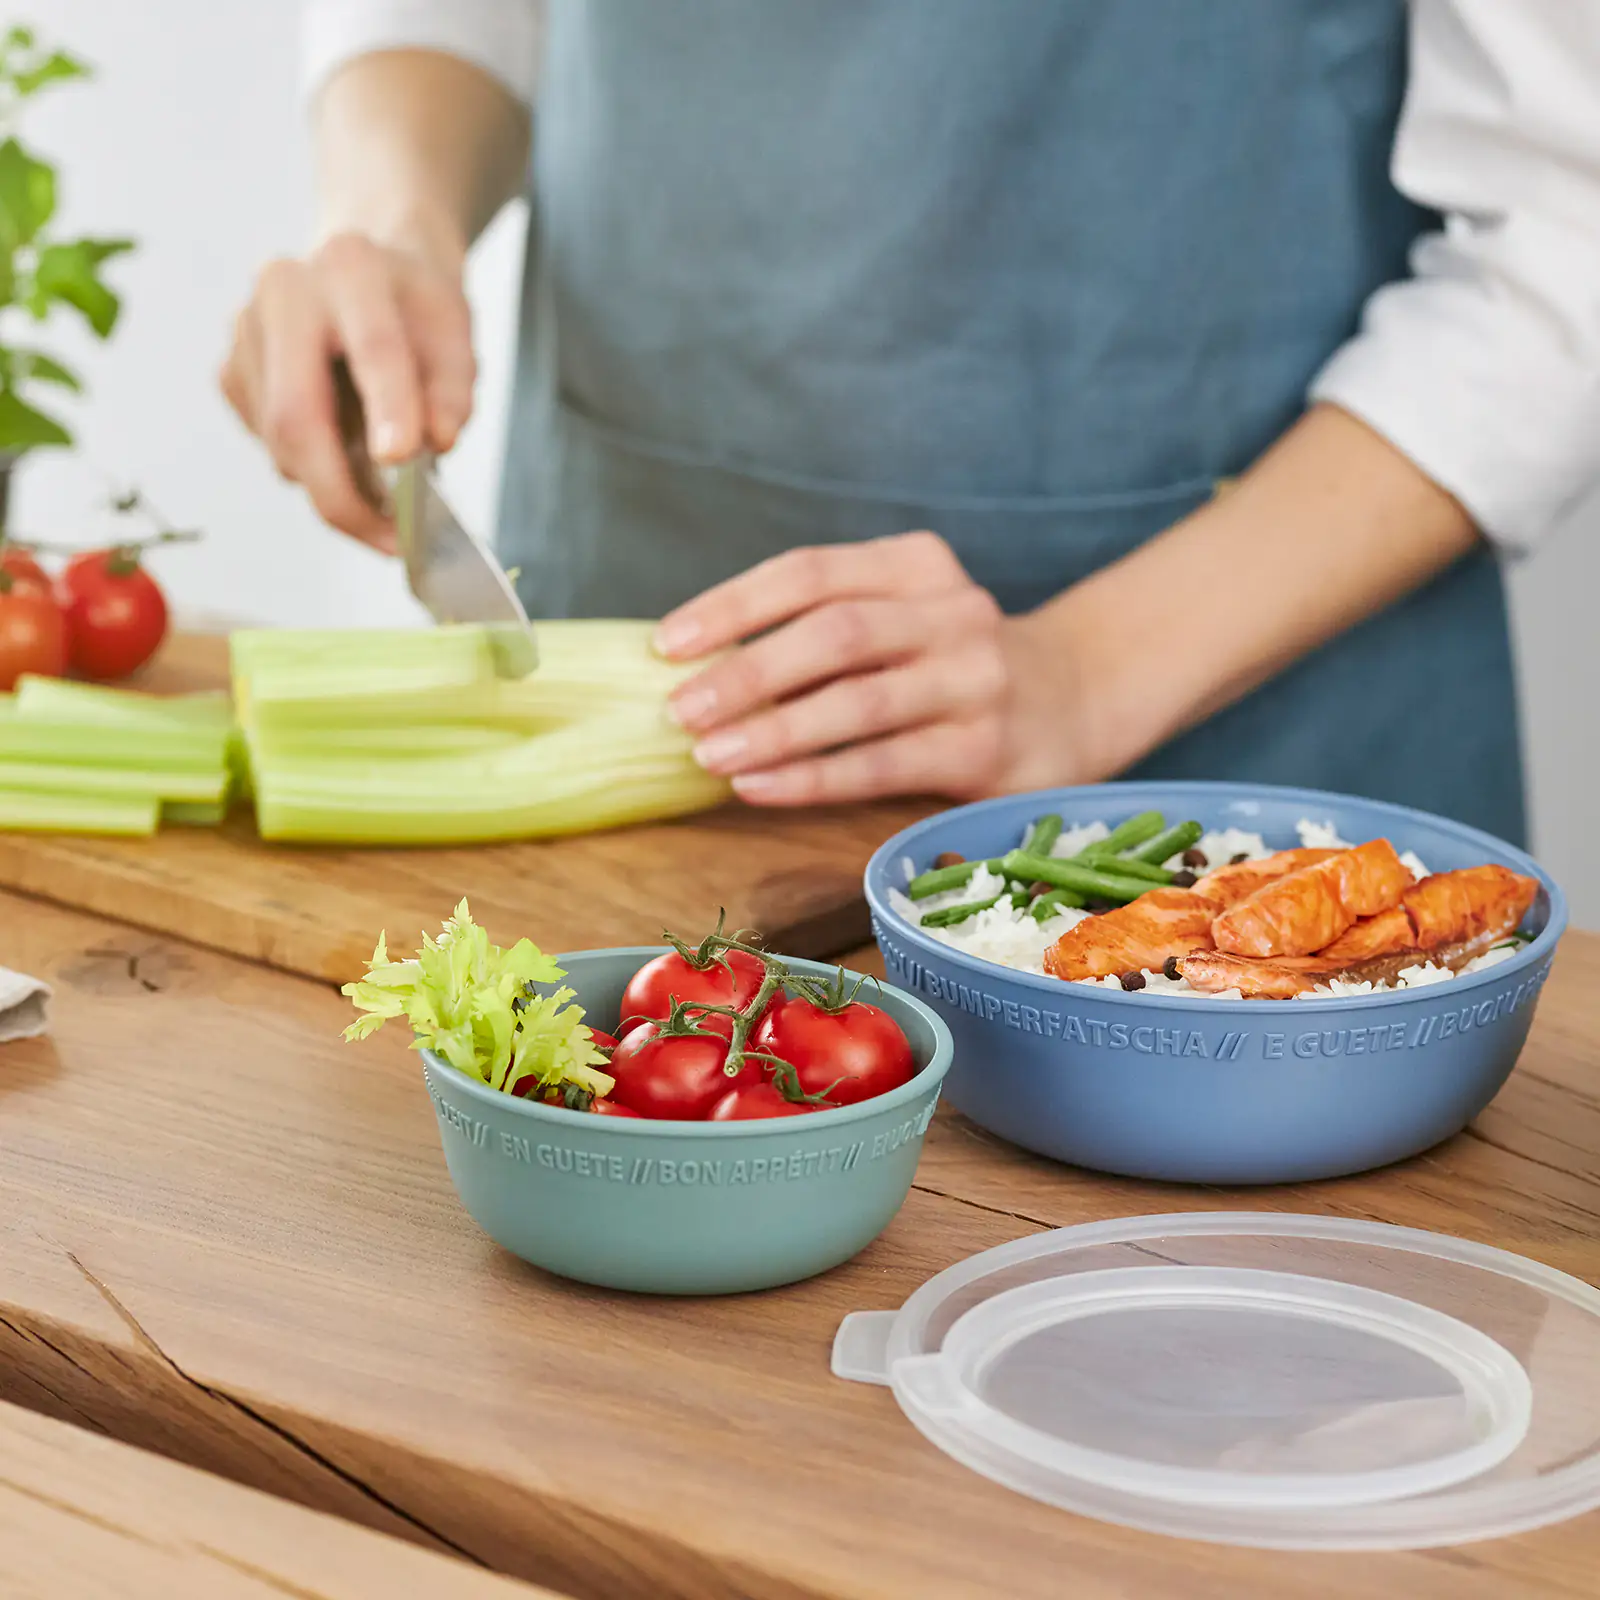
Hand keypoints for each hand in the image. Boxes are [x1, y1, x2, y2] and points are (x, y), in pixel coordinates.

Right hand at [219, 231, 475, 550]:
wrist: (367, 271)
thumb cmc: (415, 310)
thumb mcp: (456, 334)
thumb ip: (453, 388)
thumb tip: (437, 441)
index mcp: (352, 268)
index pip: (373, 346)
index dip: (389, 407)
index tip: (403, 459)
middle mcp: (285, 291)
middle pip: (297, 414)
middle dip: (341, 493)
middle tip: (389, 541)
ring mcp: (245, 331)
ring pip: (280, 444)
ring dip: (333, 489)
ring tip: (383, 499)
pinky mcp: (231, 371)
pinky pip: (270, 447)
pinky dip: (312, 471)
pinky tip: (343, 451)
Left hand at [653, 531, 1078, 805]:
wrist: (1075, 700)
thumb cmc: (949, 664)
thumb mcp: (901, 617)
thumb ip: (822, 630)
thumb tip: (696, 668)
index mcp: (917, 565)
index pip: (810, 572)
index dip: (732, 606)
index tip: (667, 644)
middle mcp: (952, 612)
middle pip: (833, 634)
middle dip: (746, 672)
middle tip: (679, 710)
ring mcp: (975, 680)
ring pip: (857, 702)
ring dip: (773, 731)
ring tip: (709, 755)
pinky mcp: (985, 749)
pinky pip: (882, 764)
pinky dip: (812, 777)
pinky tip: (758, 787)